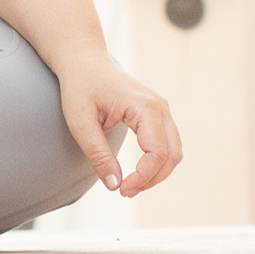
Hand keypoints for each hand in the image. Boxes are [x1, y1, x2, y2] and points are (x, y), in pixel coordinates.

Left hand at [52, 51, 182, 197]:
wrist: (84, 61)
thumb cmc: (80, 87)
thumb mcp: (81, 123)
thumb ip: (98, 155)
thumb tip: (115, 186)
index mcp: (144, 106)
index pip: (157, 152)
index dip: (143, 177)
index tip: (121, 190)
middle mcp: (159, 106)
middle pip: (172, 155)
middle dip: (152, 179)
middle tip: (125, 192)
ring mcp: (162, 108)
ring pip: (174, 152)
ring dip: (157, 173)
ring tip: (130, 186)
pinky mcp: (158, 113)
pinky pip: (167, 144)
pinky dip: (157, 162)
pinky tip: (137, 172)